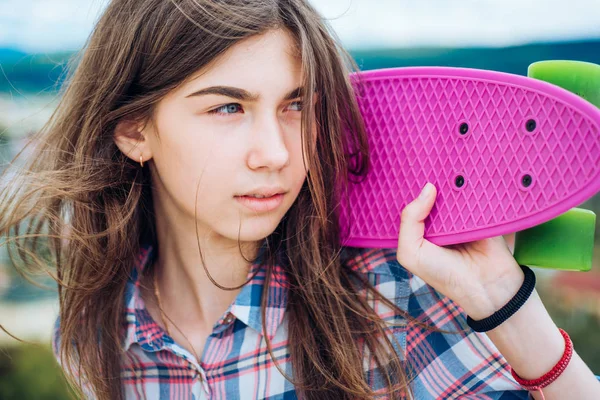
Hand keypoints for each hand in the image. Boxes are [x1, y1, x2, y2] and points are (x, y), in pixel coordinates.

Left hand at [396, 182, 524, 319]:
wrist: (485, 287)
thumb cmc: (443, 274)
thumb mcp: (412, 253)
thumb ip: (409, 221)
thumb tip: (428, 189)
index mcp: (422, 228)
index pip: (413, 202)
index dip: (410, 188)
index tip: (410, 172)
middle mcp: (441, 220)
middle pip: (434, 193)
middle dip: (432, 181)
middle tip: (430, 166)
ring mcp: (462, 216)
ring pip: (454, 191)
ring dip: (453, 181)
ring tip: (448, 169)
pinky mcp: (482, 212)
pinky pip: (476, 194)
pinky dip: (472, 187)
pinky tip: (467, 176)